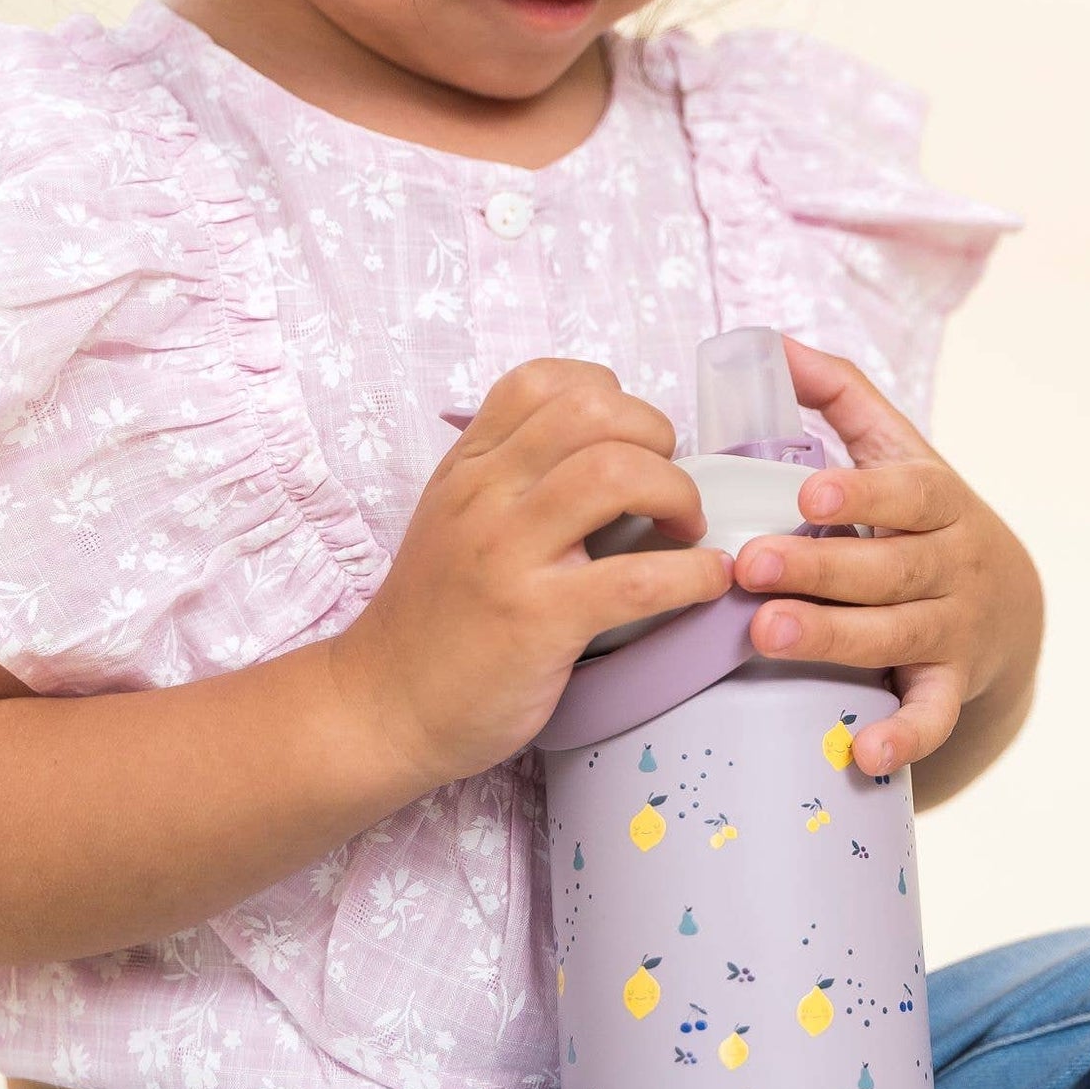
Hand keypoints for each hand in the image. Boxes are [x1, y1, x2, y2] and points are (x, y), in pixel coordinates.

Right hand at [328, 360, 731, 789]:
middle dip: (656, 438)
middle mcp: (484, 496)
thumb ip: (514, 480)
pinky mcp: (538, 619)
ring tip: (685, 529)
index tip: (632, 443)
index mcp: (468, 467)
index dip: (611, 398)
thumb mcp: (453, 521)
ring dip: (677, 493)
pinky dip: (692, 575)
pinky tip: (707, 580)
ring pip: (616, 475)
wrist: (382, 707)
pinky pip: (636, 579)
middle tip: (669, 489)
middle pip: (592, 413)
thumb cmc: (435, 619)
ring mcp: (508, 555)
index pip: (545, 381)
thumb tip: (612, 456)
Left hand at [731, 339, 1042, 778]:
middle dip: (820, 568)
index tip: (808, 492)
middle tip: (749, 565)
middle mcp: (951, 564)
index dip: (863, 492)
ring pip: (896, 635)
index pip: (908, 492)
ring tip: (765, 634)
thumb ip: (840, 396)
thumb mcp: (901, 451)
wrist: (1011, 606)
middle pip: (890, 568)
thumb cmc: (926, 520)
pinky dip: (903, 737)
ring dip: (833, 637)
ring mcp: (953, 630)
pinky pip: (931, 716)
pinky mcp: (950, 687)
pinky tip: (864, 752)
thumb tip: (770, 343)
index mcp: (937, 501)